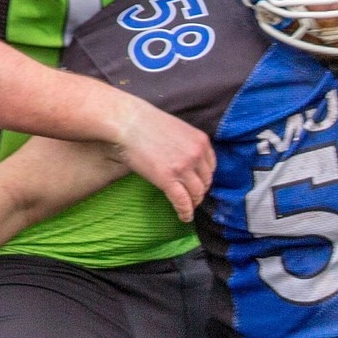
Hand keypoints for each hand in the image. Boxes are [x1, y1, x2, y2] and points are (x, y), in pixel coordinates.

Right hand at [111, 97, 212, 220]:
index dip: (204, 178)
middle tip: (192, 198)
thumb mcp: (177, 129)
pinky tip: (184, 217)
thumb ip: (186, 145)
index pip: (211, 167)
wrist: (127, 121)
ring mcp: (184, 167)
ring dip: (193, 203)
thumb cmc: (146, 122)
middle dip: (200, 191)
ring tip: (187, 208)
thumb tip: (185, 160)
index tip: (198, 184)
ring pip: (197, 193)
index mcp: (201, 141)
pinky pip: (183, 201)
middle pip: (206, 182)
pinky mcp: (168, 178)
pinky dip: (185, 212)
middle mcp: (197, 154)